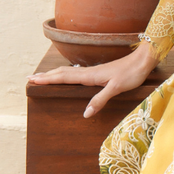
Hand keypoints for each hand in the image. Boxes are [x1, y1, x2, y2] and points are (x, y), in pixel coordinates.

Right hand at [29, 40, 159, 116]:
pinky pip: (77, 73)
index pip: (63, 77)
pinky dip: (66, 74)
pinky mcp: (100, 72)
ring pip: (69, 71)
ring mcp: (94, 71)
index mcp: (90, 76)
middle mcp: (89, 72)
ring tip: (43, 76)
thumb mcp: (116, 88)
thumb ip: (100, 99)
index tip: (32, 80)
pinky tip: (68, 76)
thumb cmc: (132, 73)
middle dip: (46, 75)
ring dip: (54, 74)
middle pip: (62, 73)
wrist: (144, 59)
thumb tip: (85, 114)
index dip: (47, 79)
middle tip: (30, 77)